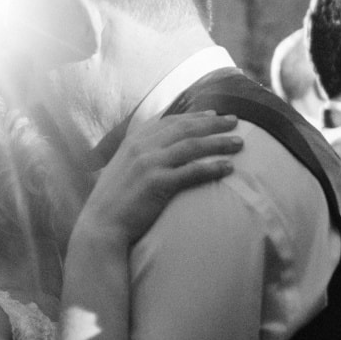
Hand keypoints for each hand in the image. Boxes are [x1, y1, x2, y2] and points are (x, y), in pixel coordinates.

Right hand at [79, 110, 243, 243]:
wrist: (100, 225)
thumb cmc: (112, 202)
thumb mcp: (119, 169)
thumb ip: (135, 156)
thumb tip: (152, 153)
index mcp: (133, 141)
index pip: (169, 121)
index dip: (193, 116)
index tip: (213, 114)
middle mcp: (142, 147)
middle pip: (185, 128)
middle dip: (213, 123)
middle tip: (235, 121)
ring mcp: (150, 164)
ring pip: (192, 146)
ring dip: (219, 142)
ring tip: (239, 143)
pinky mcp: (158, 183)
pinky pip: (192, 171)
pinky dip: (212, 167)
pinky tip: (228, 167)